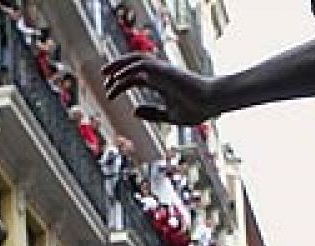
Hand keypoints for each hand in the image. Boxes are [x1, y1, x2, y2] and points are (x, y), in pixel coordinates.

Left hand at [102, 53, 219, 124]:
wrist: (212, 103)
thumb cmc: (196, 109)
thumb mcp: (169, 115)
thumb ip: (152, 113)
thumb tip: (134, 111)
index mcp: (160, 82)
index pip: (134, 78)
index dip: (120, 85)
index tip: (109, 95)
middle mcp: (159, 73)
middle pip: (132, 65)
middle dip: (116, 69)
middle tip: (103, 77)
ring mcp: (162, 70)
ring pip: (135, 60)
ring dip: (119, 65)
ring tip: (106, 73)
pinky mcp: (164, 70)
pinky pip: (142, 66)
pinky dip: (128, 69)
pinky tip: (117, 77)